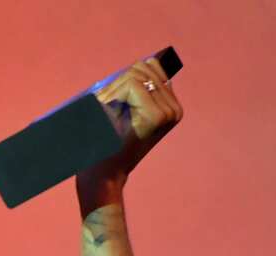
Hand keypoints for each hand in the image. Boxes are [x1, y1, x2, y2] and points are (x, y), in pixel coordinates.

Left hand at [76, 55, 183, 200]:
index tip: (112, 105)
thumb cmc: (106, 143)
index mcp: (170, 107)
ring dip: (113, 90)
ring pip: (136, 74)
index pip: (150, 66)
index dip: (123, 78)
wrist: (101, 174)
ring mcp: (168, 113)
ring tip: (106, 115)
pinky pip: (133, 84)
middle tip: (106, 111)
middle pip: (143, 68)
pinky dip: (114, 95)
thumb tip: (150, 61)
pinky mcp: (158, 116)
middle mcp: (174, 109)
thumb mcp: (122, 110)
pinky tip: (109, 116)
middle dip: (118, 83)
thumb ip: (137, 87)